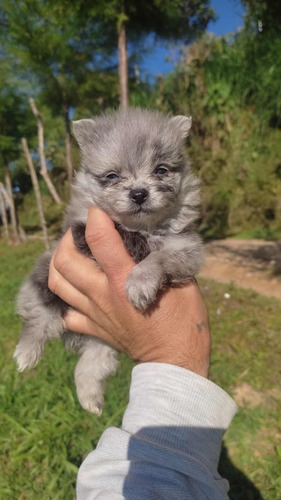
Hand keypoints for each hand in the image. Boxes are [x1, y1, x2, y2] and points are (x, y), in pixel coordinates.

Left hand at [48, 207, 210, 377]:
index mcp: (124, 279)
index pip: (99, 238)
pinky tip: (77, 290)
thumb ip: (162, 258)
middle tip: (81, 232)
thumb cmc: (185, 321)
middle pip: (65, 260)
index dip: (96, 216)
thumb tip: (152, 235)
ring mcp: (94, 314)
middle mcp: (102, 294)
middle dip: (68, 239)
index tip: (101, 208)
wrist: (176, 363)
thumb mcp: (181, 281)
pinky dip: (66, 299)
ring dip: (59, 264)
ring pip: (58, 284)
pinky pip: (67, 313)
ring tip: (71, 254)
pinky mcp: (93, 330)